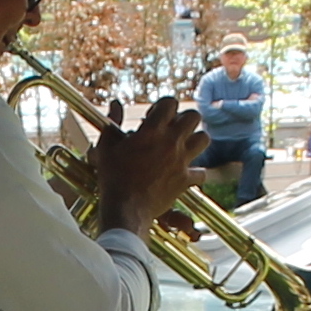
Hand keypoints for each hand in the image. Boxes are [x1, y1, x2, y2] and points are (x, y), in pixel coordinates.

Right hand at [88, 95, 207, 239]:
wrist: (125, 207)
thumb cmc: (113, 176)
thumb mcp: (106, 146)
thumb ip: (112, 121)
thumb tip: (115, 104)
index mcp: (152, 130)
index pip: (170, 102)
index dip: (163, 106)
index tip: (153, 117)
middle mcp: (171, 142)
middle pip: (193, 116)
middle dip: (183, 118)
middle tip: (171, 128)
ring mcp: (181, 161)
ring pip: (204, 139)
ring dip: (195, 139)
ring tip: (182, 146)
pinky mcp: (185, 180)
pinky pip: (201, 173)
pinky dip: (194, 173)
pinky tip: (183, 173)